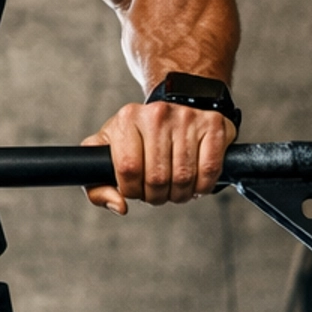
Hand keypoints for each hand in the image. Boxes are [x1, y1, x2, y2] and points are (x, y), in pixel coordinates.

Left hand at [80, 100, 234, 214]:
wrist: (178, 104)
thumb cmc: (140, 136)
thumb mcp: (108, 153)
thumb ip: (98, 185)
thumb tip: (120, 207)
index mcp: (128, 119)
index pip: (128, 169)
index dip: (132, 191)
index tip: (135, 190)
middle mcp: (157, 114)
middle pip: (157, 178)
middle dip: (156, 197)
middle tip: (157, 193)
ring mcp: (187, 117)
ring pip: (183, 177)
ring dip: (180, 195)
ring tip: (175, 189)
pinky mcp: (213, 124)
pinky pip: (209, 170)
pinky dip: (203, 187)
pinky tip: (195, 184)